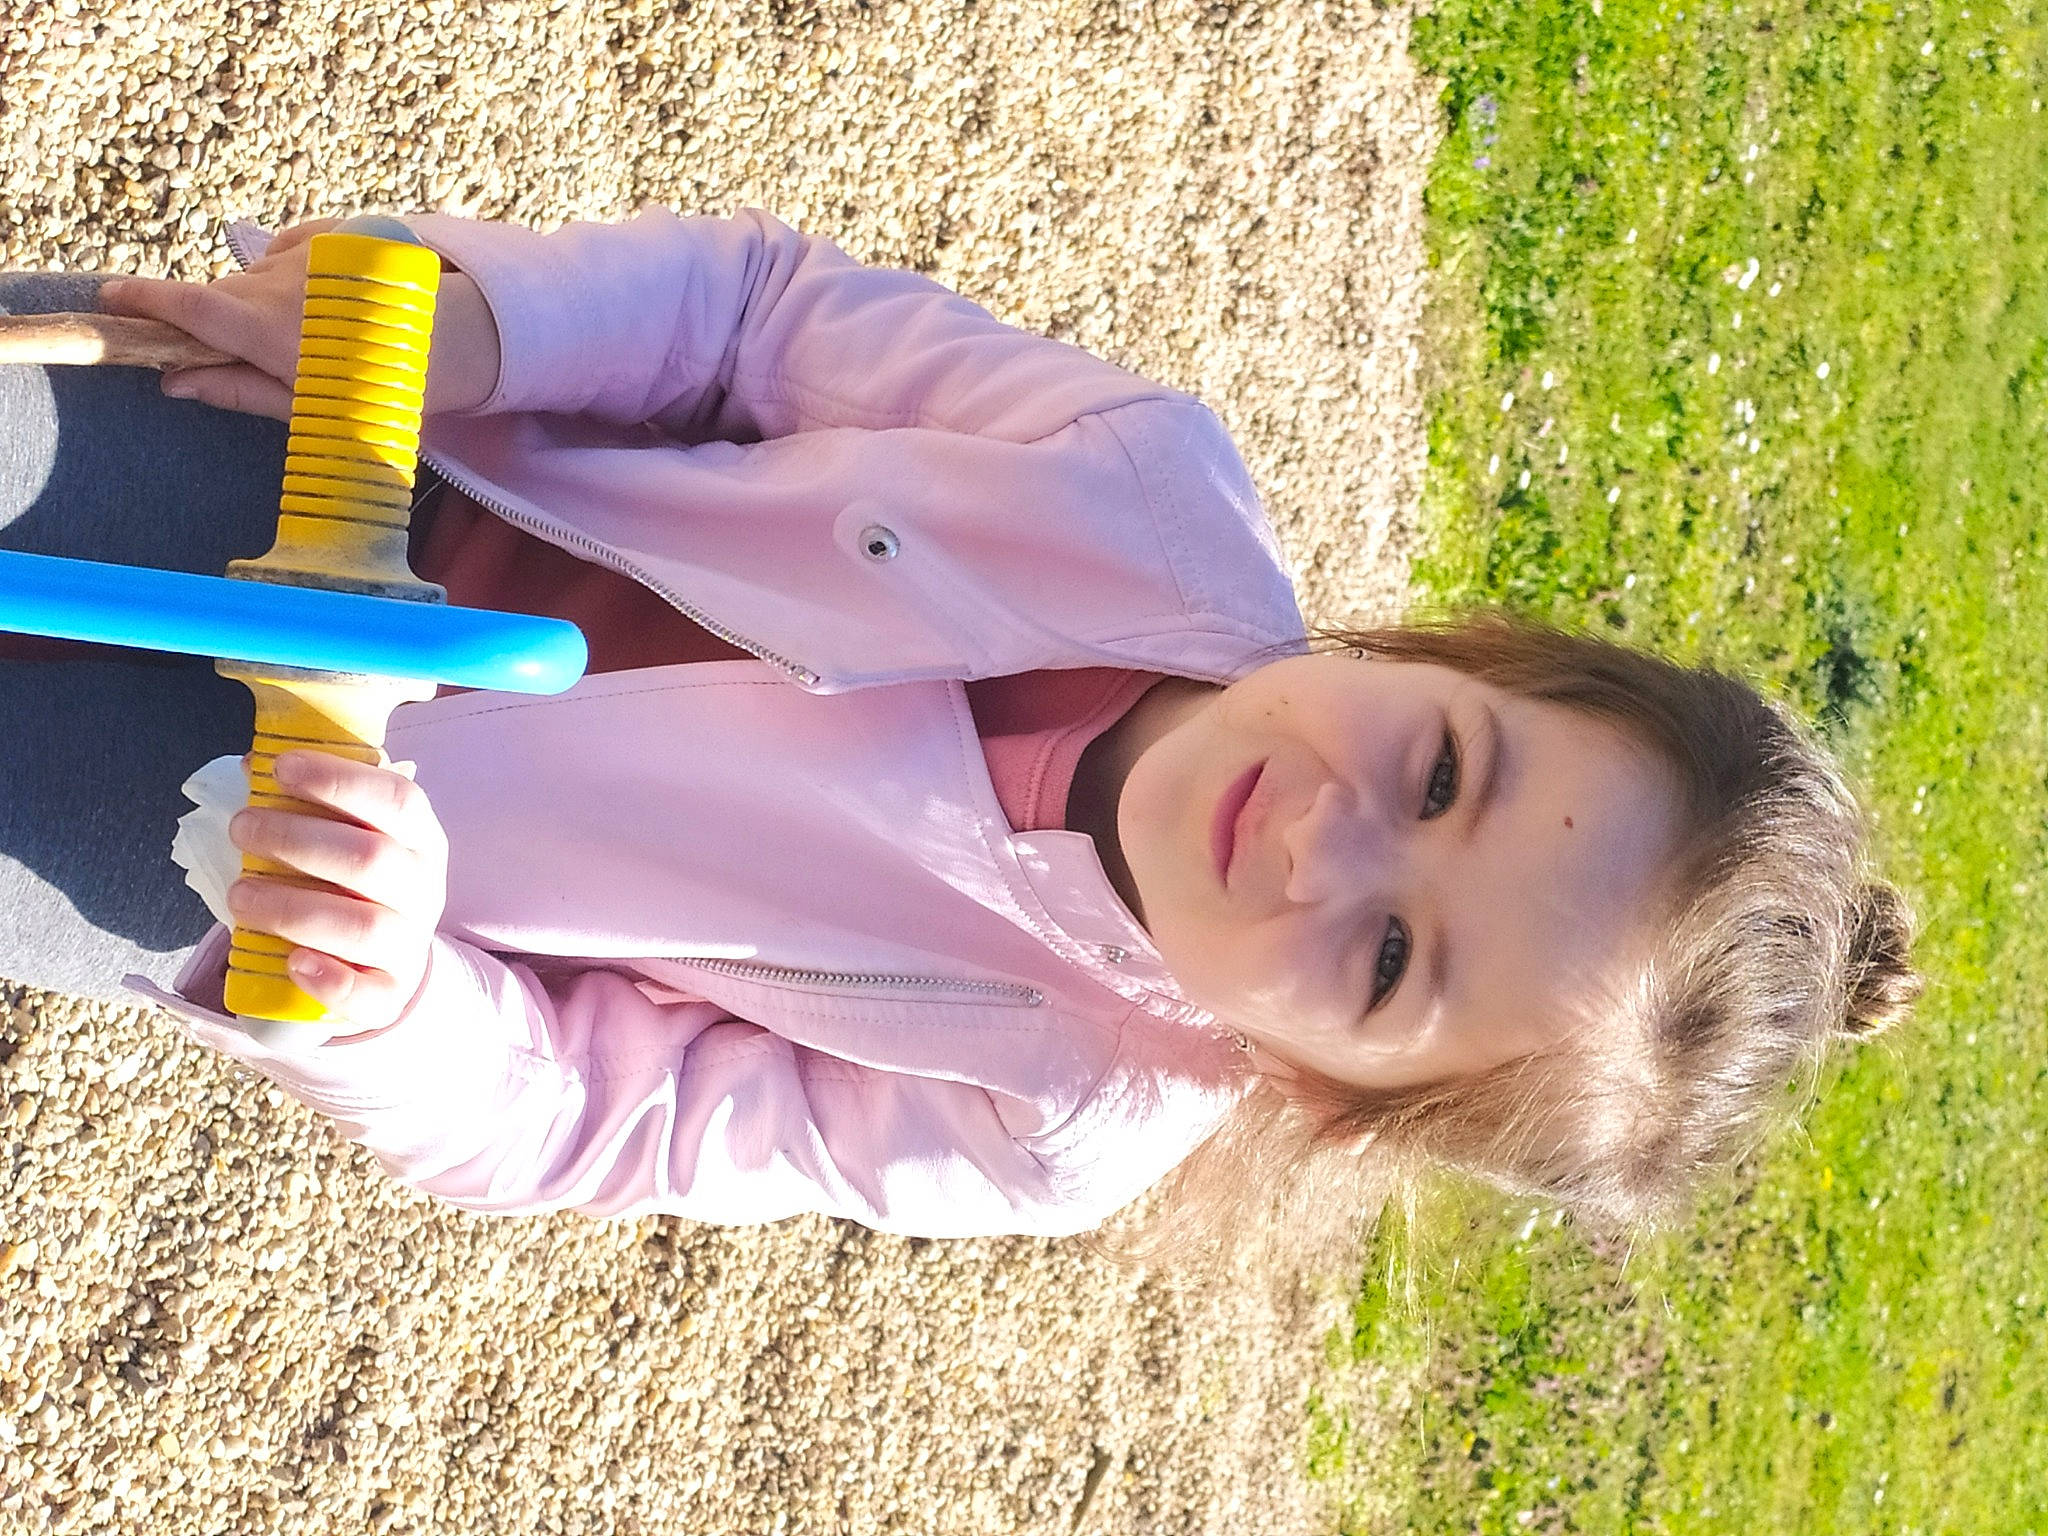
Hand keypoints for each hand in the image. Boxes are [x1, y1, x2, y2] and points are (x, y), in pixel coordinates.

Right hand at [97, 216, 501, 420]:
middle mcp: (280, 285)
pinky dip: (290, 273)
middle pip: (220, 296)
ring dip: (262, 301)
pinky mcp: (330, 235)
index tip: (109, 296)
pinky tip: (326, 302)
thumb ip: (237, 391)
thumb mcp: (308, 407)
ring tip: (313, 334)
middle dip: (219, 321)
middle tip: (258, 353)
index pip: (188, 307)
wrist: (462, 344)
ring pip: (254, 276)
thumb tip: (173, 383)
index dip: (143, 299)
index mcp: (269, 332)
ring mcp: (305, 255)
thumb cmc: (382, 390)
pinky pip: (285, 252)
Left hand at [224, 750, 450, 1034]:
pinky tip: (293, 963)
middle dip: (296, 840)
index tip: (280, 768)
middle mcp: (424, 889)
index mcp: (420, 838)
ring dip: (292, 908)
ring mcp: (409, 944)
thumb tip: (256, 764)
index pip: (397, 799)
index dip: (339, 780)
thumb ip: (314, 803)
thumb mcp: (354, 835)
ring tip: (239, 894)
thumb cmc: (359, 883)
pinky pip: (368, 994)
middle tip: (241, 829)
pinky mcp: (389, 994)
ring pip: (362, 928)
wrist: (390, 958)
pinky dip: (330, 981)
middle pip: (370, 860)